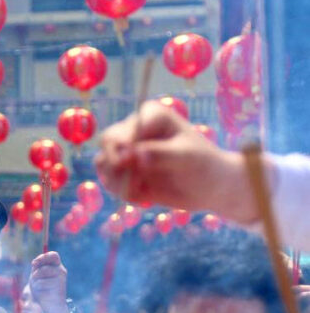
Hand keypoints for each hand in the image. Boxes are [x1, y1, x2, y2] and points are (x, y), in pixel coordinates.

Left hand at [28, 252, 67, 312]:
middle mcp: (61, 272)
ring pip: (43, 273)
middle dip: (36, 273)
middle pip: (45, 266)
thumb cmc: (42, 287)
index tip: (34, 264)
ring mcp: (61, 281)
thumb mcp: (38, 274)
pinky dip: (37, 288)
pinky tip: (42, 292)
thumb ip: (37, 266)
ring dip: (36, 280)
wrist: (50, 304)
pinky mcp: (58, 289)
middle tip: (35, 278)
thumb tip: (34, 262)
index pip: (54, 255)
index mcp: (57, 266)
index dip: (42, 257)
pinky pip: (42, 284)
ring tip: (38, 287)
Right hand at [94, 101, 256, 223]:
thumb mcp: (186, 158)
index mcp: (150, 116)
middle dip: (115, 166)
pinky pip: (109, 182)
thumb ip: (161, 154)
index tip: (136, 165)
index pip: (124, 129)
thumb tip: (135, 154)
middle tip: (134, 183)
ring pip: (103, 164)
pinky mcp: (126, 172)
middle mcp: (135, 129)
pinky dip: (122, 192)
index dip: (123, 149)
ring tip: (139, 191)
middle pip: (107, 143)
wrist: (211, 187)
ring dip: (117, 181)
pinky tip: (142, 197)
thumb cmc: (204, 165)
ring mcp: (128, 151)